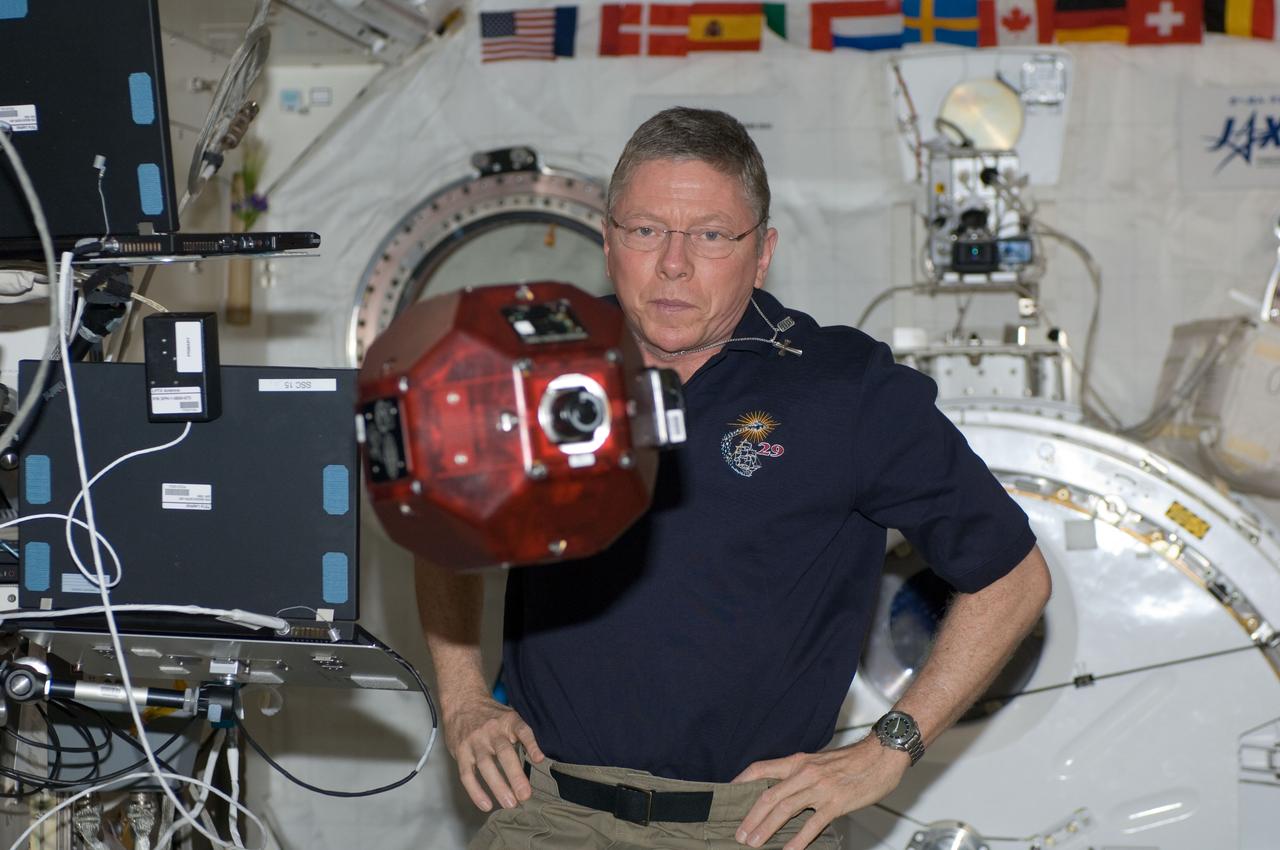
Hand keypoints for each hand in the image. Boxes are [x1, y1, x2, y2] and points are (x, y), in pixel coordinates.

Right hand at [444, 695, 545, 811]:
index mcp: (507, 720)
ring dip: (498, 787)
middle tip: (525, 795)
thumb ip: (521, 736)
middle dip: (515, 775)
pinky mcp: (460, 752)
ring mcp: (474, 741)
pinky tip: (486, 805)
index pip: (522, 730)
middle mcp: (491, 730)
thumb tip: (539, 760)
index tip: (539, 760)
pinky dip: (476, 791)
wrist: (462, 702)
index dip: (531, 744)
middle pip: (504, 753)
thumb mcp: (509, 717)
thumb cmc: (491, 715)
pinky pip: (467, 774)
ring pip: (485, 765)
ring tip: (510, 804)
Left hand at [731, 738, 909, 848]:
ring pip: (784, 809)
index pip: (762, 768)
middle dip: (751, 816)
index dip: (742, 780)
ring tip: (754, 843)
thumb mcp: (821, 762)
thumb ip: (801, 775)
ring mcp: (820, 788)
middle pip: (768, 795)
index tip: (728, 793)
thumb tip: (785, 792)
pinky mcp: (836, 802)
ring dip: (766, 828)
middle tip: (740, 834)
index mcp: (799, 761)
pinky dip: (798, 840)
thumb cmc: (854, 760)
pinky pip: (812, 824)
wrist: (883, 754)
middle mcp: (805, 773)